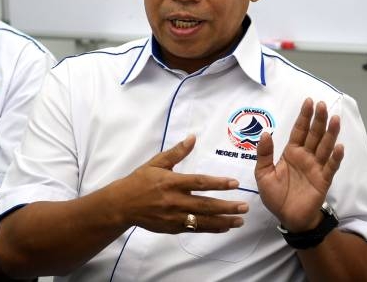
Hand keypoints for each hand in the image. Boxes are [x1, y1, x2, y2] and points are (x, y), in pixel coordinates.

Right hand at [106, 135, 248, 232]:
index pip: (199, 183)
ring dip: (223, 221)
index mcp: (171, 182)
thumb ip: (176, 152)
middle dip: (226, 207)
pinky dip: (210, 228)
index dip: (218, 183)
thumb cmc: (140, 181)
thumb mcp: (156, 163)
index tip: (234, 183)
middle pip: (205, 205)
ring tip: (239, 220)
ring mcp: (173, 217)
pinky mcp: (172, 228)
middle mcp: (174, 201)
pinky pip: (194, 229)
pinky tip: (224, 227)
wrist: (122, 205)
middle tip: (244, 207)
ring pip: (202, 220)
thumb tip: (193, 137)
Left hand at [255, 98, 343, 231]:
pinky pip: (330, 166)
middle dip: (318, 120)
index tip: (309, 102)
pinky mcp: (323, 180)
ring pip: (324, 147)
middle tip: (323, 104)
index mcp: (291, 152)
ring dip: (330, 133)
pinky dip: (335, 157)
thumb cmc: (276, 196)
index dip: (304, 117)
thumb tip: (266, 133)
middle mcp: (306, 156)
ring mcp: (316, 167)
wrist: (288, 218)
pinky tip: (339, 146)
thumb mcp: (263, 174)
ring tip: (335, 119)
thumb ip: (264, 154)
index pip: (299, 130)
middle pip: (314, 134)